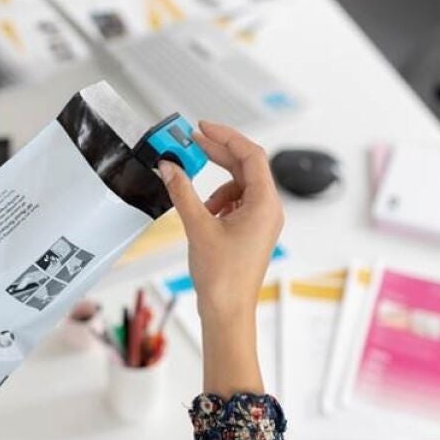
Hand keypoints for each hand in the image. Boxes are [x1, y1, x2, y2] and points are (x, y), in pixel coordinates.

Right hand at [158, 121, 283, 397]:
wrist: (227, 312)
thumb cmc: (221, 277)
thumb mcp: (198, 227)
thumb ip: (183, 192)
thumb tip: (170, 167)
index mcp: (265, 204)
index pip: (250, 155)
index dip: (226, 136)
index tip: (201, 128)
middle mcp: (269, 209)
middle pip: (246, 166)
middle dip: (218, 154)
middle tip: (191, 143)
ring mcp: (263, 221)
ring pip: (240, 185)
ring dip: (217, 184)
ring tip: (197, 202)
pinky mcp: (253, 231)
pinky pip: (237, 202)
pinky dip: (219, 201)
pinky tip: (204, 215)